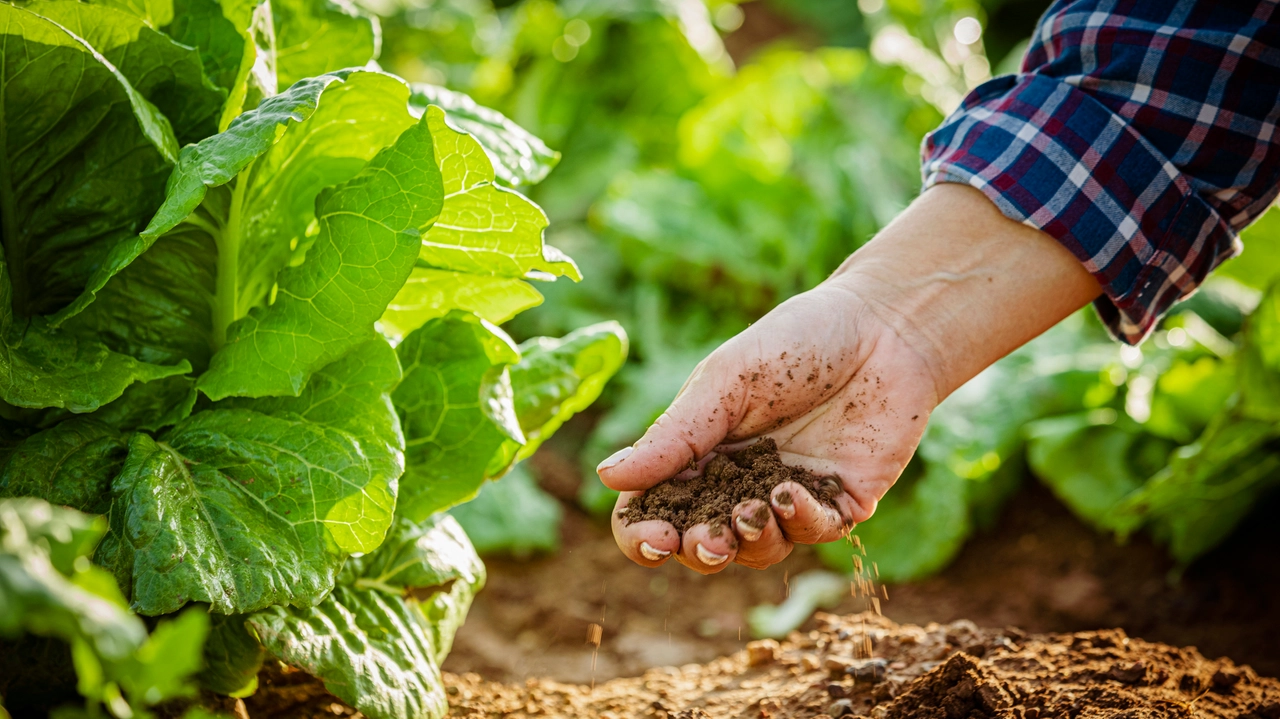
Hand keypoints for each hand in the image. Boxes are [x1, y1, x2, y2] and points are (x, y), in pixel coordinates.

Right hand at [597, 184, 1101, 572]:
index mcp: (698, 453)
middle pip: (700, 544)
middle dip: (695, 551)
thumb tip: (607, 475)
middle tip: (701, 540)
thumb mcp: (724, 383)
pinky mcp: (840, 503)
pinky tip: (791, 494)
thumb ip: (674, 435)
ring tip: (749, 513)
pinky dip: (798, 523)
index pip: (654, 511)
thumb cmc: (797, 342)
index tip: (652, 540)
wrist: (884, 328)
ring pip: (756, 551)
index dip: (643, 536)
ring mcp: (789, 499)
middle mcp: (738, 483)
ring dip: (747, 542)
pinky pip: (812, 534)